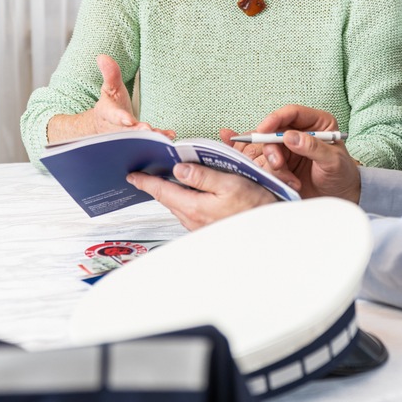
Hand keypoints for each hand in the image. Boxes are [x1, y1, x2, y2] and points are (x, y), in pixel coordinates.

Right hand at [47, 55, 174, 143]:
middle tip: (147, 129)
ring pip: (137, 139)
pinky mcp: (139, 139)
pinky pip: (149, 140)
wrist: (105, 126)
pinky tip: (170, 135)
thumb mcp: (110, 88)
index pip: (112, 115)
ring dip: (150, 137)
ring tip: (162, 135)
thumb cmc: (111, 104)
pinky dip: (159, 137)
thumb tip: (103, 57)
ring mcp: (128, 135)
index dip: (120, 118)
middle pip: (126, 131)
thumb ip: (110, 74)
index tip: (127, 120)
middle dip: (136, 131)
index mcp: (108, 113)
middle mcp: (117, 128)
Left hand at [127, 162, 274, 230]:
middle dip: (155, 186)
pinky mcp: (207, 228)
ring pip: (177, 206)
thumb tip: (179, 169)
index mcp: (195, 206)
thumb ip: (203, 176)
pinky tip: (188, 193)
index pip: (162, 191)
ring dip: (169, 193)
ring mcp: (199, 226)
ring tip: (163, 180)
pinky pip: (188, 211)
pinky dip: (182, 200)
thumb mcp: (230, 184)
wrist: (270, 233)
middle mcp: (193, 219)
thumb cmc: (254, 207)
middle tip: (144, 173)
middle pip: (167, 199)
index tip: (132, 175)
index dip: (146, 182)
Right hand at [250, 105, 360, 202]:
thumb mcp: (332, 161)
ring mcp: (292, 148)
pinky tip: (293, 184)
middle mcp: (303, 132)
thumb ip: (312, 147)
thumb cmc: (342, 174)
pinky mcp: (285, 163)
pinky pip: (271, 166)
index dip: (276, 118)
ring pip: (271, 149)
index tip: (263, 129)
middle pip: (275, 131)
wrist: (340, 197)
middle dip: (272, 148)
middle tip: (277, 163)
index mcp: (318, 123)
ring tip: (291, 180)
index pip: (293, 113)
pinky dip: (279, 176)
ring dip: (276, 166)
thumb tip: (288, 137)